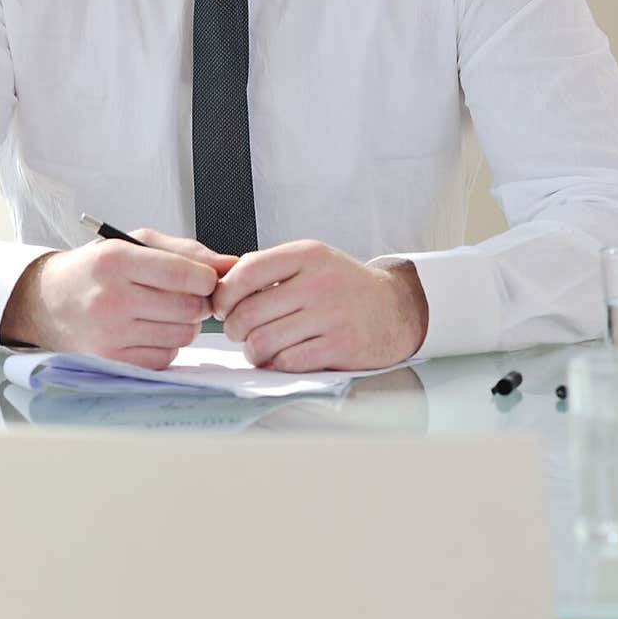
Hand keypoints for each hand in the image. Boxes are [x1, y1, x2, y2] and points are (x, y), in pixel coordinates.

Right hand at [0, 228, 236, 368]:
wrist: (50, 301)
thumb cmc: (98, 268)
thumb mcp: (135, 243)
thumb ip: (186, 251)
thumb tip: (232, 265)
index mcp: (116, 260)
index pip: (184, 273)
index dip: (207, 277)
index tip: (205, 277)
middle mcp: (111, 298)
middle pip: (189, 308)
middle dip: (198, 301)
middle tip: (186, 295)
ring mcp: (110, 334)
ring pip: (183, 335)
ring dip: (185, 324)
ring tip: (164, 310)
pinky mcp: (113, 361)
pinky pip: (167, 356)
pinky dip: (167, 344)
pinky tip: (149, 329)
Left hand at [211, 240, 427, 370]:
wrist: (396, 308)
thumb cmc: (343, 286)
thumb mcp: (311, 261)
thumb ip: (270, 268)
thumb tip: (222, 285)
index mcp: (307, 255)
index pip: (247, 272)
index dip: (224, 294)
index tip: (221, 306)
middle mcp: (319, 282)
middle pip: (249, 313)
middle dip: (234, 329)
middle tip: (238, 333)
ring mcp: (332, 315)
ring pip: (264, 341)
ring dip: (253, 351)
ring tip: (258, 348)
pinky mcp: (342, 346)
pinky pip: (289, 361)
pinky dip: (278, 364)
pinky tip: (282, 357)